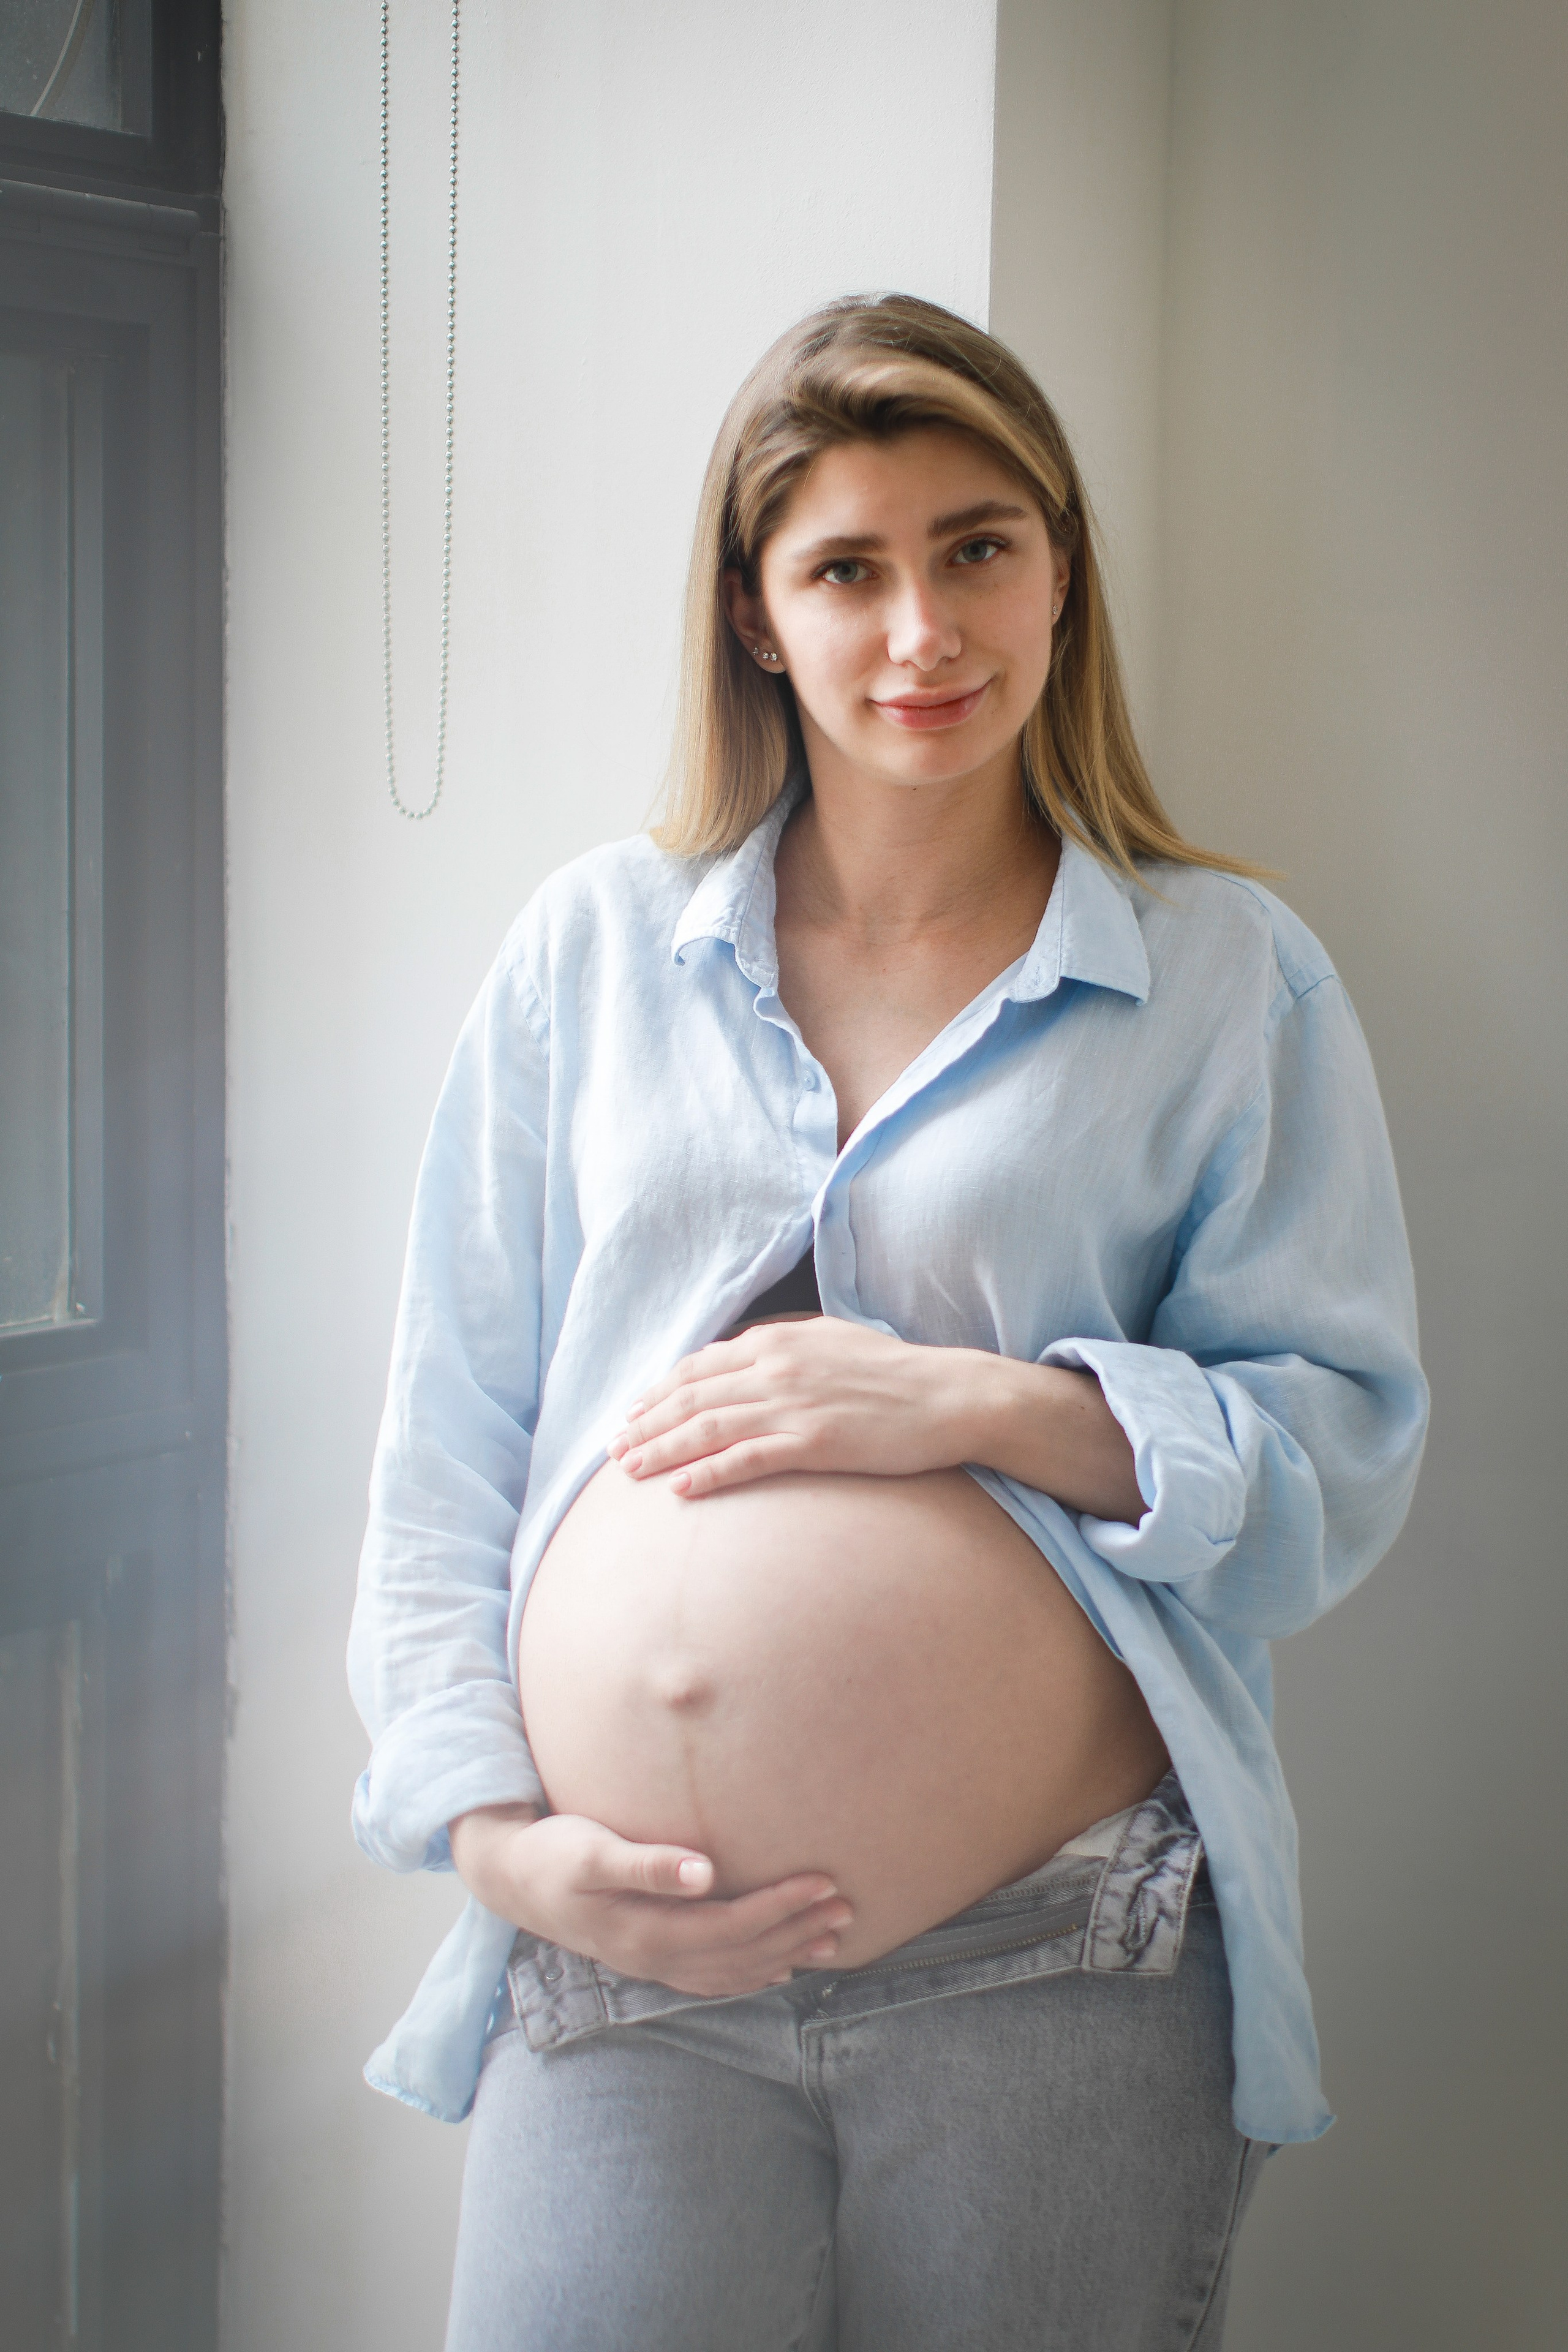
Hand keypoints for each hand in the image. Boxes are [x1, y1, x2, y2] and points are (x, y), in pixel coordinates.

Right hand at [448, 1805, 853, 1994]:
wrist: (511, 1880)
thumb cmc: (554, 1853)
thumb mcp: (592, 1851)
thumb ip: (648, 1863)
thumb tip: (703, 1872)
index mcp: (648, 1931)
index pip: (734, 1925)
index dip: (782, 1906)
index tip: (824, 1881)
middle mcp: (656, 1958)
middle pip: (744, 1952)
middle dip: (798, 1929)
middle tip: (848, 1905)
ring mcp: (654, 1965)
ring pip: (735, 1969)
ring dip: (786, 1953)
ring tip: (833, 1938)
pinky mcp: (650, 1958)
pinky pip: (713, 1977)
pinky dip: (752, 1974)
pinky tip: (779, 1969)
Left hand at [609, 1317, 1145, 1520]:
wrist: (950, 1395)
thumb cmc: (895, 1374)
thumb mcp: (833, 1344)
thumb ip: (786, 1350)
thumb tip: (748, 1360)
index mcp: (780, 1340)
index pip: (701, 1365)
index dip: (660, 1390)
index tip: (632, 1410)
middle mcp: (777, 1367)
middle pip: (692, 1396)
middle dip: (646, 1422)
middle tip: (613, 1448)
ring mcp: (793, 1404)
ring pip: (708, 1427)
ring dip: (661, 1449)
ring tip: (629, 1469)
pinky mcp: (814, 1441)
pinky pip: (745, 1459)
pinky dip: (706, 1474)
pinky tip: (680, 1490)